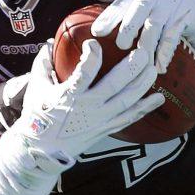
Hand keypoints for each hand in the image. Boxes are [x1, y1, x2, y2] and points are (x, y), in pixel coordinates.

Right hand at [0, 39, 162, 194]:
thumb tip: (48, 42)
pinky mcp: (105, 129)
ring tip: (153, 68)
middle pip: (115, 85)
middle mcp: (87, 108)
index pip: (85, 71)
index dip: (92, 53)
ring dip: (142, 83)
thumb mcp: (36, 89)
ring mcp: (99, 120)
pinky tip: (158, 98)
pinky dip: (144, 108)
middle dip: (131, 67)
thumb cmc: (36, 117)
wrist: (41, 152)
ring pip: (126, 100)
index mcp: (68, 95)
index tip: (93, 43)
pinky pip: (128, 118)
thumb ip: (43, 64)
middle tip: (143, 51)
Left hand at [77, 0, 194, 72]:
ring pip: (155, 26)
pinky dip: (166, 53)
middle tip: (122, 45)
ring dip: (147, 44)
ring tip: (139, 62)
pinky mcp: (183, 18)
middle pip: (139, 10)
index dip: (108, 17)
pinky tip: (159, 67)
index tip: (96, 32)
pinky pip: (173, 37)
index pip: (120, 3)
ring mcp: (169, 7)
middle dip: (129, 28)